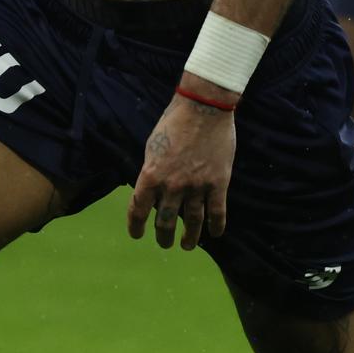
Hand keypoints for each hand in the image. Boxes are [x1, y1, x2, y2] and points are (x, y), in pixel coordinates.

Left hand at [127, 80, 236, 249]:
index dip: (135, 226)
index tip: (137, 234)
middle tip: (165, 243)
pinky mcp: (218, 183)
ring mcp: (196, 186)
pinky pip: (217, 213)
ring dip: (189, 238)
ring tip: (187, 245)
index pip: (138, 210)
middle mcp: (172, 186)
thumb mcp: (152, 146)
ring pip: (192, 222)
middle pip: (165, 222)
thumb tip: (152, 192)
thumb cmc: (174, 122)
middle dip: (163, 236)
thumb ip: (152, 171)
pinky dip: (216, 226)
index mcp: (151, 175)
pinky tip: (215, 234)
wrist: (203, 107)